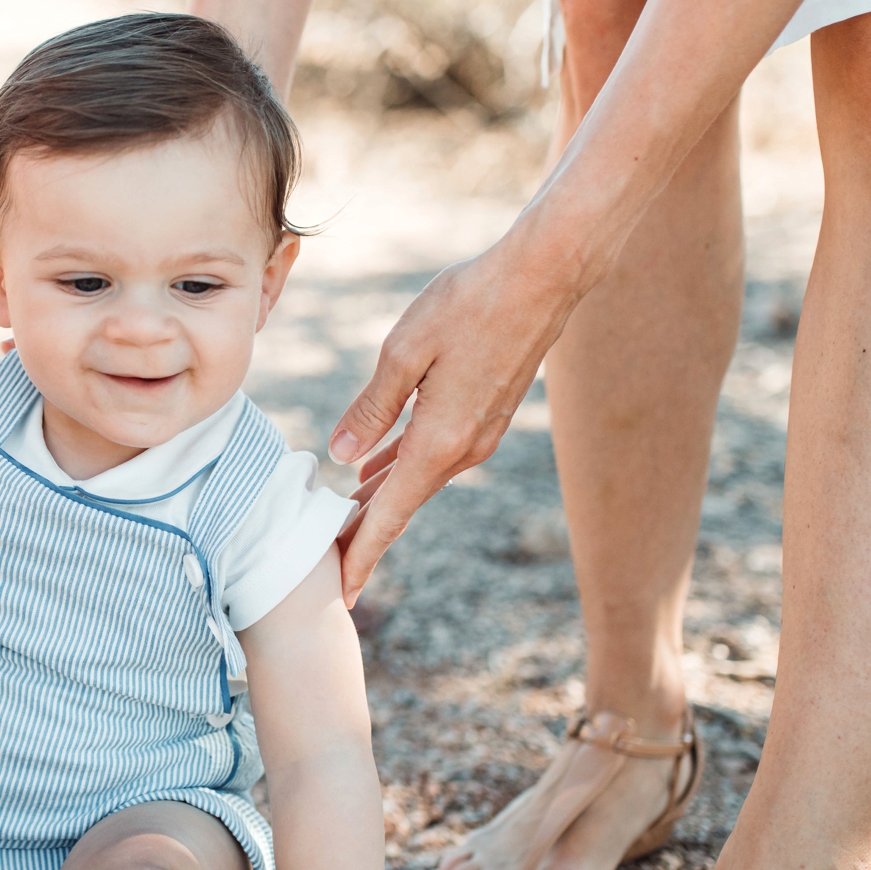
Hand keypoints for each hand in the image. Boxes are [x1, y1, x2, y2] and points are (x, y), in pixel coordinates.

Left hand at [329, 238, 576, 605]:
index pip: (391, 516)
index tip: (342, 593)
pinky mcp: (485, 414)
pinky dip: (400, 468)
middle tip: (326, 563)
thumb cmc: (470, 304)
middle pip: (402, 505)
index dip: (362, 555)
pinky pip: (433, 454)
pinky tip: (373, 468)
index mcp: (440, 442)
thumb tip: (341, 456)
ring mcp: (478, 434)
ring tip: (340, 520)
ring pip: (417, 479)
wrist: (544, 276)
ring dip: (380, 499)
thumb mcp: (403, 352)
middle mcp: (463, 449)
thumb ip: (371, 409)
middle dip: (364, 535)